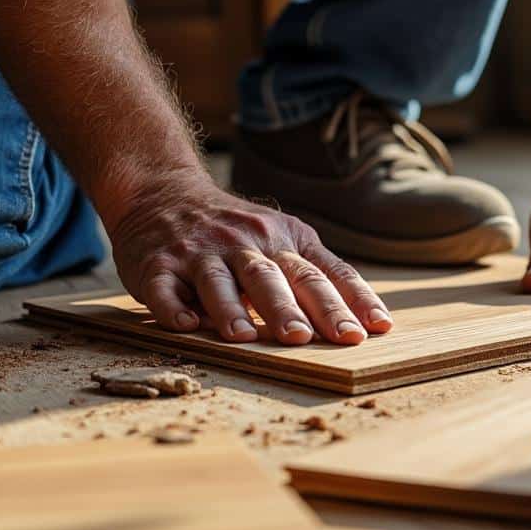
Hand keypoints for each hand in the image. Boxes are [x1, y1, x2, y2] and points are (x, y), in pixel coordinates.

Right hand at [106, 169, 392, 344]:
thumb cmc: (235, 231)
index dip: (349, 301)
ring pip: (218, 282)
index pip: (323, 273)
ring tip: (244, 336)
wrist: (163, 192)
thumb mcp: (282, 237)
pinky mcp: (158, 265)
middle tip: (305, 337)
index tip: (372, 329)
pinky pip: (165, 289)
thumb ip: (315, 273)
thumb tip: (362, 322)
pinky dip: (174, 308)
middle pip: (273, 277)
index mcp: (283, 240)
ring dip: (231, 309)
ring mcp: (199, 252)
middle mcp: (245, 243)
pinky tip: (185, 325)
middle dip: (290, 309)